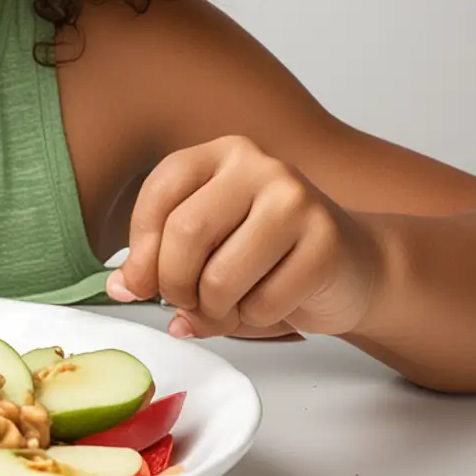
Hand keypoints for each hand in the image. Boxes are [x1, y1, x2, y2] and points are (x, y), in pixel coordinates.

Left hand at [104, 135, 383, 339]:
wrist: (354, 267)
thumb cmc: (267, 256)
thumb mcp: (208, 246)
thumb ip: (161, 259)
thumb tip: (120, 286)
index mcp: (218, 155)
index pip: (158, 195)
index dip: (140, 250)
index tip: (137, 284)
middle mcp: (256, 165)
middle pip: (185, 233)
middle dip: (174, 285)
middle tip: (183, 304)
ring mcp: (295, 198)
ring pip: (221, 277)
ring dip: (215, 311)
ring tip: (229, 307)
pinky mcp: (325, 240)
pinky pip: (264, 303)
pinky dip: (255, 320)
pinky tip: (270, 305)